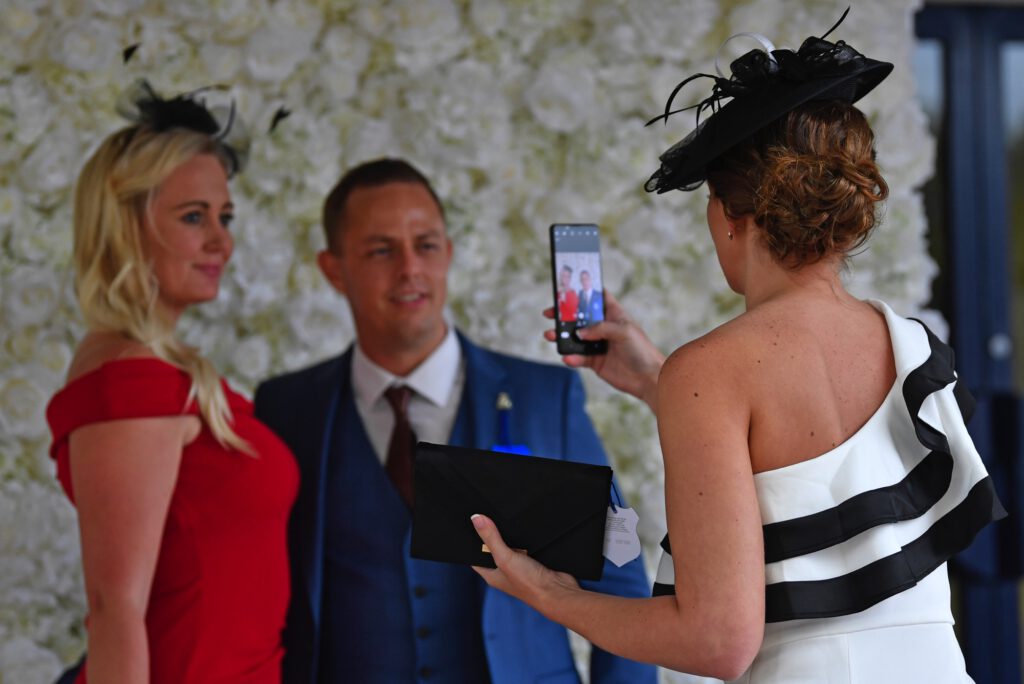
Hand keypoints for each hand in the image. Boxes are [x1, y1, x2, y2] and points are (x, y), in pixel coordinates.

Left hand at [471, 514, 577, 607]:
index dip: (472, 541)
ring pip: (511, 545)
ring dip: (511, 536)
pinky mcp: (534, 561)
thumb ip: (491, 538)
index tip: (471, 523)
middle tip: (490, 517)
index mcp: (492, 575)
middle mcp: (504, 571)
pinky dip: (525, 538)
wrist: (559, 591)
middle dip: (493, 535)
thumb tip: (476, 519)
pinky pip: (526, 545)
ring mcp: (519, 566)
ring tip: (508, 523)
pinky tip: (525, 531)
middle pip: (494, 548)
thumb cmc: (530, 584)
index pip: (476, 556)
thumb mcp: (505, 558)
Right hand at [544, 291, 664, 411]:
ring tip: (549, 335)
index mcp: (614, 315)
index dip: (586, 291)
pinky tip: (567, 357)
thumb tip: (580, 332)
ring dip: (562, 337)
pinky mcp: (595, 362)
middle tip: (550, 313)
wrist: (648, 378)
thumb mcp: (624, 331)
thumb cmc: (642, 350)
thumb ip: (601, 328)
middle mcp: (604, 328)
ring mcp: (598, 345)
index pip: (599, 298)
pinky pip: (579, 358)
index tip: (569, 287)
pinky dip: (571, 358)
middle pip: (581, 318)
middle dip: (565, 315)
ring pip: (575, 338)